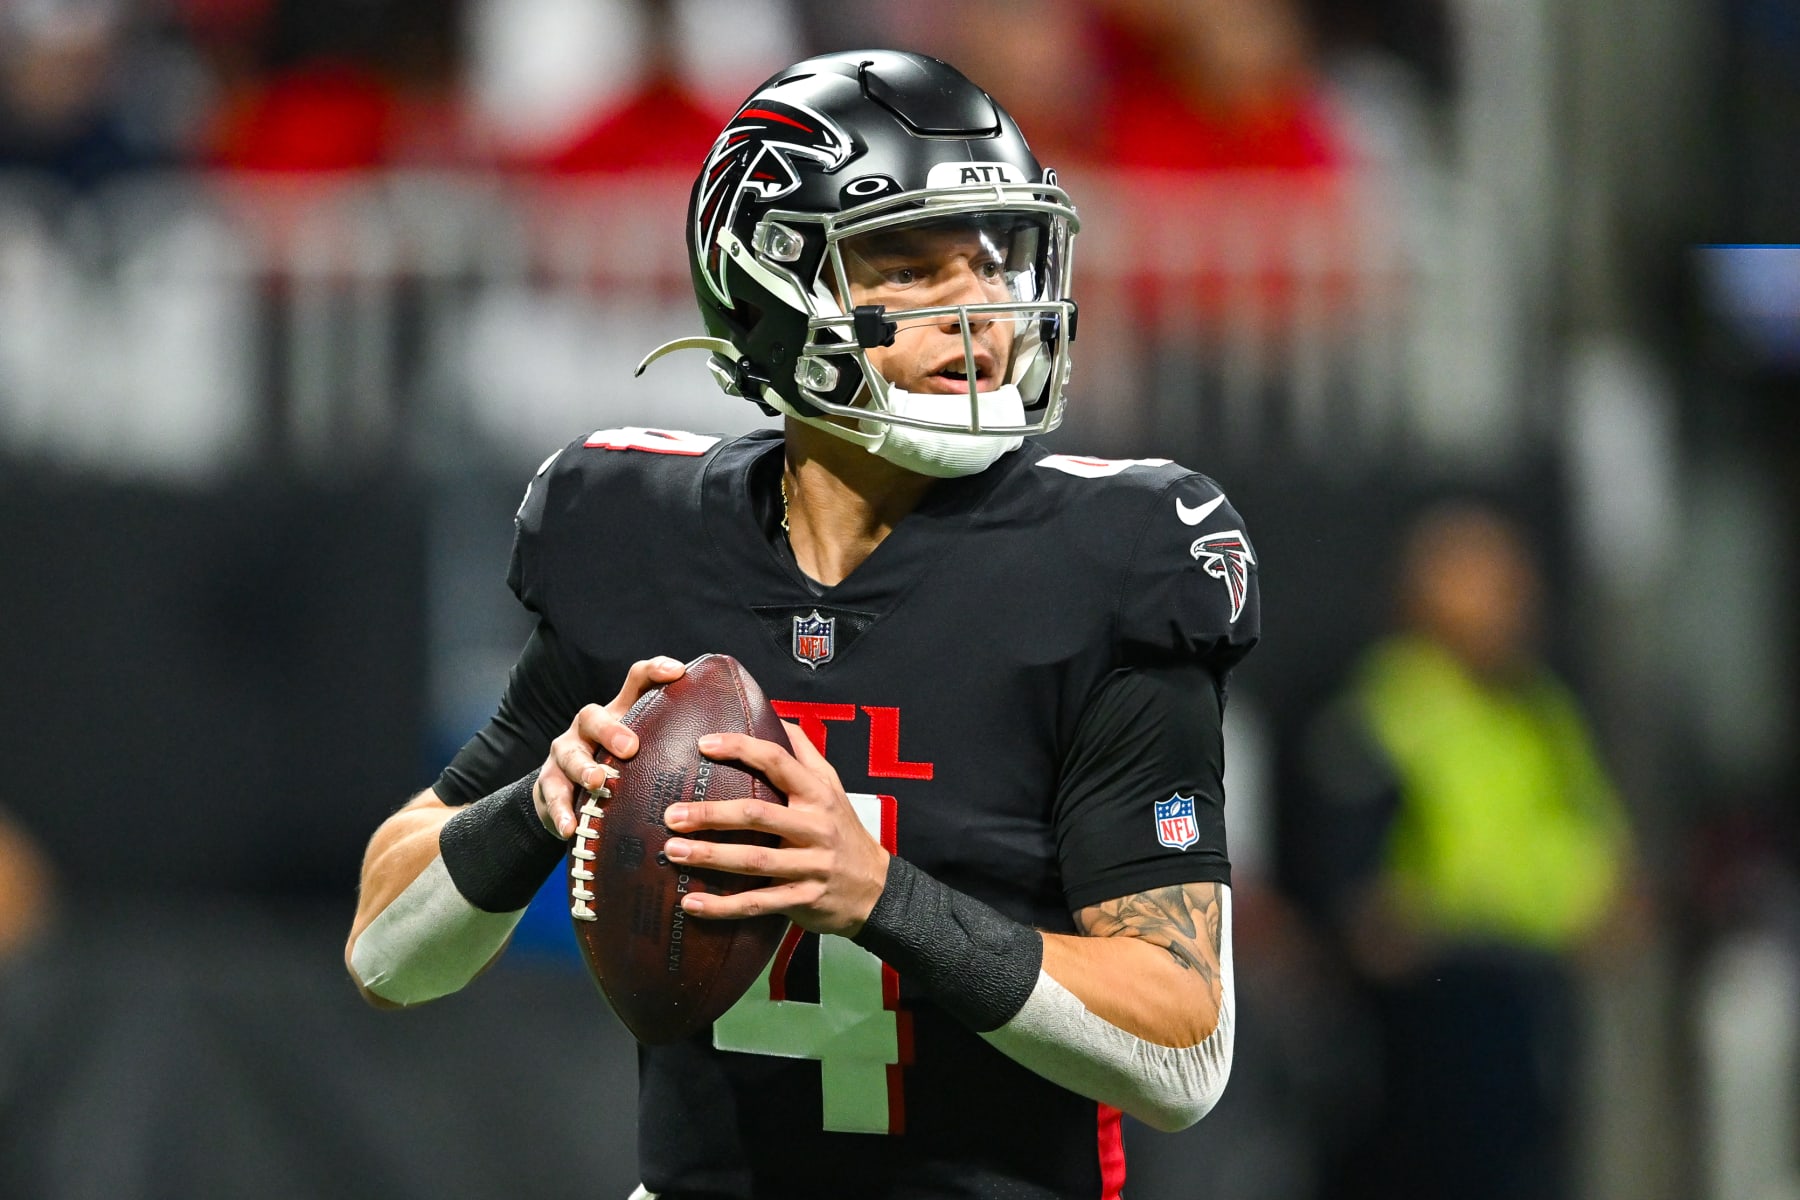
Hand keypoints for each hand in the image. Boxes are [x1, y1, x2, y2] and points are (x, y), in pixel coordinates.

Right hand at [535, 656, 686, 837]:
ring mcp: (566, 753)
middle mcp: (588, 728)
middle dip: (612, 730)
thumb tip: (733, 748)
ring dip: (584, 768)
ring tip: (598, 782)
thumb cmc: (621, 772)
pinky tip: (572, 826)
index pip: (635, 682)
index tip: (677, 672)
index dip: (654, 671)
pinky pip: (552, 794)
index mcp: (618, 714)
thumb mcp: (645, 754)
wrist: (569, 799)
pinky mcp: (549, 783)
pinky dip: (561, 811)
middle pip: (594, 716)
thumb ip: (674, 746)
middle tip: (631, 747)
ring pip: (570, 754)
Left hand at [661, 721, 889, 936]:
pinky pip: (758, 903)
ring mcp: (810, 866)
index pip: (778, 762)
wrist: (876, 889)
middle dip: (711, 814)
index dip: (741, 749)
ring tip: (673, 853)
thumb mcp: (833, 787)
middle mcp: (815, 827)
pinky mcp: (803, 899)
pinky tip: (691, 903)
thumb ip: (804, 753)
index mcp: (818, 794)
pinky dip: (722, 906)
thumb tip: (774, 716)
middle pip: (757, 814)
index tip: (704, 744)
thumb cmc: (844, 831)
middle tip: (672, 814)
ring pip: (754, 860)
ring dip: (710, 857)